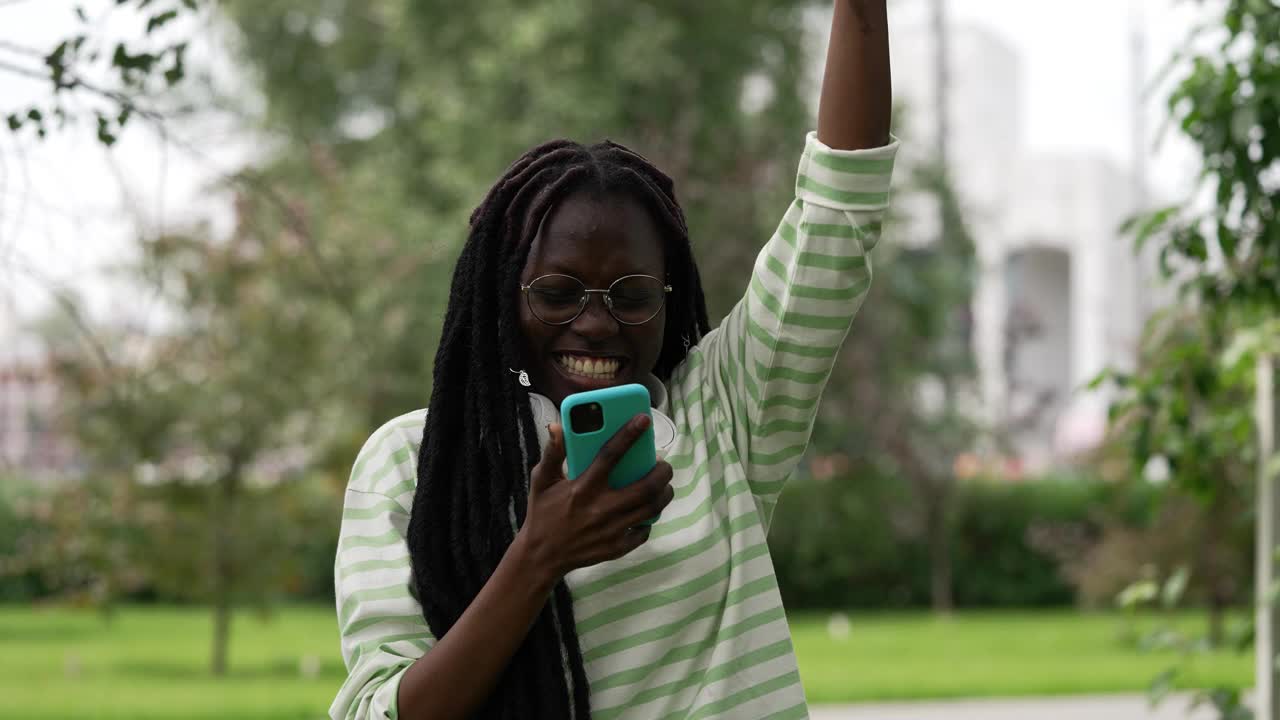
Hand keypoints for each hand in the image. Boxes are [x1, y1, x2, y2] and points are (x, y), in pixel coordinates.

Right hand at [516, 415, 674, 584]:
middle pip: (644, 487)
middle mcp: (600, 509)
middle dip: (661, 472)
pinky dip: (650, 518)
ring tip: (663, 484)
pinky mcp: (616, 548)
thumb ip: (552, 453)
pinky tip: (647, 509)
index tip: (643, 419)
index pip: (610, 455)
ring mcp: (611, 531)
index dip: (629, 435)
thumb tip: (556, 427)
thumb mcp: (541, 480)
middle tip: (663, 464)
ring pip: (651, 509)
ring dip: (663, 493)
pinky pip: (643, 531)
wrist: (541, 556)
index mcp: (582, 488)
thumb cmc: (542, 513)